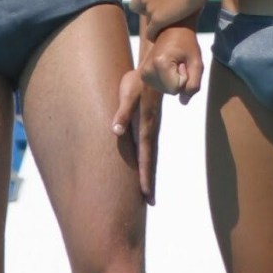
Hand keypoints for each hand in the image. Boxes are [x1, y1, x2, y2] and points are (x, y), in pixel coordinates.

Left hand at [112, 68, 162, 204]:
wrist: (155, 70)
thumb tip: (116, 131)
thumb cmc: (138, 81)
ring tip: (148, 193)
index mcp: (145, 126)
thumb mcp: (127, 93)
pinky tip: (145, 168)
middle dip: (149, 181)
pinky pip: (149, 149)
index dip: (144, 175)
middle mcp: (151, 131)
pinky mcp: (150, 126)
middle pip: (150, 161)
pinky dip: (148, 162)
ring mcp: (152, 129)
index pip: (144, 156)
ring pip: (150, 156)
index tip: (145, 193)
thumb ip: (122, 112)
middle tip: (150, 202)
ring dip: (149, 174)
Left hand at [130, 0, 207, 38]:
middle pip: (141, 13)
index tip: (157, 9)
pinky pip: (151, 33)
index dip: (145, 6)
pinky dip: (154, 36)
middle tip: (163, 18)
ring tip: (167, 28)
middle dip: (149, 16)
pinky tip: (160, 38)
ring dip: (156, 25)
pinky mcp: (158, 20)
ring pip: (148, 23)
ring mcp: (151, 9)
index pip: (137, 1)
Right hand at [141, 25, 203, 103]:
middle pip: (171, 92)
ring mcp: (144, 74)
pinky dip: (168, 80)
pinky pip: (162, 87)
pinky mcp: (144, 75)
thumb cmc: (187, 43)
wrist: (172, 30)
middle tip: (179, 62)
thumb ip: (193, 84)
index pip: (177, 88)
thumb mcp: (197, 62)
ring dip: (174, 80)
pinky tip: (168, 66)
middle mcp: (148, 70)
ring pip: (167, 91)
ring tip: (174, 62)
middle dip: (180, 80)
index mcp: (160, 64)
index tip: (183, 62)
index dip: (185, 77)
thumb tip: (184, 102)